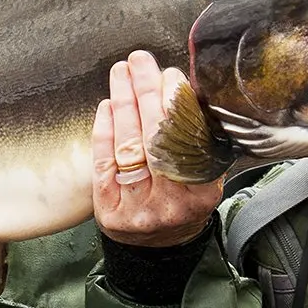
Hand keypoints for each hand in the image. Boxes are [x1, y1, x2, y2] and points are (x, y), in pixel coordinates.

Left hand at [92, 50, 222, 247]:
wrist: (159, 247)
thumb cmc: (183, 201)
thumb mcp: (204, 178)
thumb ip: (198, 142)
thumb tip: (182, 90)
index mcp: (201, 194)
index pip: (187, 141)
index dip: (176, 104)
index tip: (170, 75)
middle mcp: (169, 204)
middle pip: (155, 138)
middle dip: (146, 93)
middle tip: (141, 60)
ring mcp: (137, 209)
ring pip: (128, 147)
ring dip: (124, 103)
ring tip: (122, 72)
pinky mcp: (109, 211)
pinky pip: (104, 164)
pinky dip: (104, 131)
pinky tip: (107, 105)